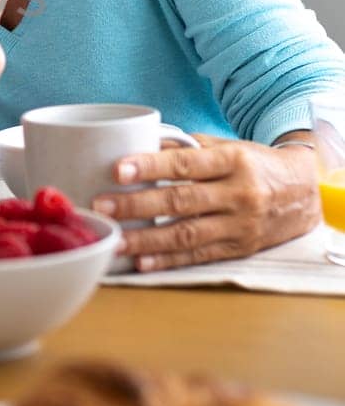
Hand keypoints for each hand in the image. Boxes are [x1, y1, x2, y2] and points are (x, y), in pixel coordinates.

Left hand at [91, 134, 320, 270]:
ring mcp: (240, 225)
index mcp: (233, 161)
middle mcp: (238, 194)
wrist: (303, 193)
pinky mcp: (239, 249)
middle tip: (102, 206)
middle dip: (137, 204)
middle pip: (181, 200)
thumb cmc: (255, 165)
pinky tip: (142, 262)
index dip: (151, 166)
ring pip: (187, 234)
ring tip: (115, 240)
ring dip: (146, 239)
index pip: (186, 163)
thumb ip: (187, 147)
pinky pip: (199, 256)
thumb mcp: (227, 147)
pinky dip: (168, 261)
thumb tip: (142, 143)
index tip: (119, 170)